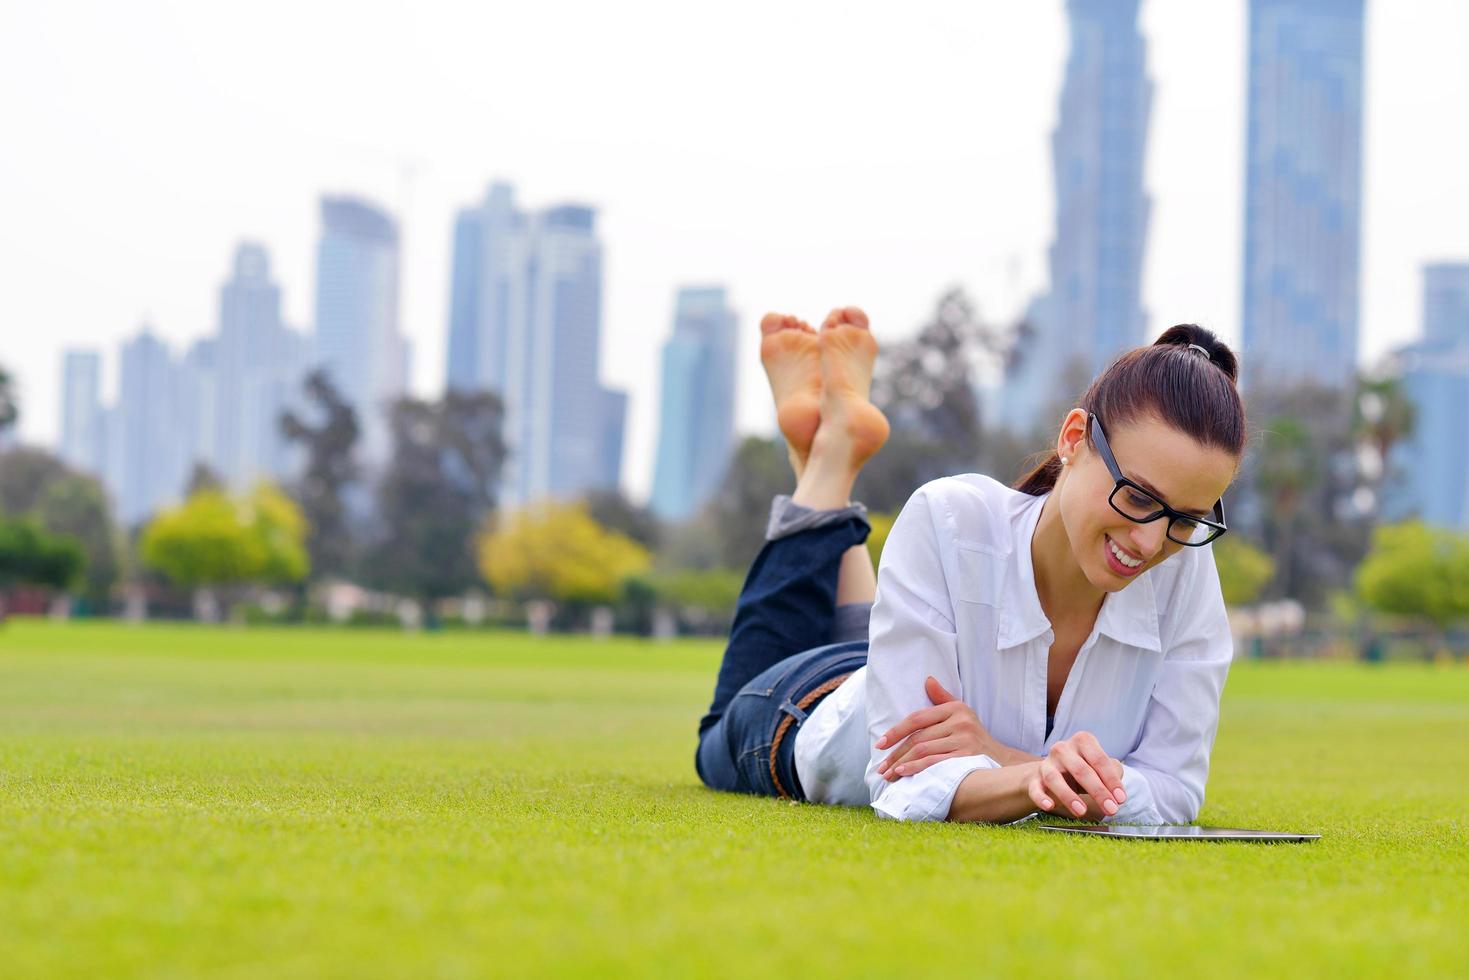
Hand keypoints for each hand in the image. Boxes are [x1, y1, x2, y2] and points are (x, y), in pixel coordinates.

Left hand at [874, 676, 990, 780]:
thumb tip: (928, 680)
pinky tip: (903, 774)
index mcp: (955, 708)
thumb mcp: (962, 714)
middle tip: (881, 767)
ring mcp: (965, 739)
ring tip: (888, 774)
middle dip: (896, 754)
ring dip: (902, 764)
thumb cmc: (975, 738)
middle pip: (918, 738)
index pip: (917, 719)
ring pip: (924, 751)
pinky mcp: (967, 757)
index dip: (896, 731)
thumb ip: (943, 699)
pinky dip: (916, 769)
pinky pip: (935, 763)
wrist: (1003, 761)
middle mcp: (961, 721)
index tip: (880, 744)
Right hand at [1025, 731, 1126, 817]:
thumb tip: (1116, 790)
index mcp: (1082, 741)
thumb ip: (1113, 772)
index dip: (1112, 780)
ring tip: (1081, 811)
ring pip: (1055, 778)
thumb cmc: (1083, 769)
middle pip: (1080, 770)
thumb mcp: (1099, 766)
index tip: (1121, 799)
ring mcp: (1046, 763)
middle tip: (1111, 809)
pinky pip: (1035, 788)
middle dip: (1098, 791)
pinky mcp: (1034, 779)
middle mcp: (1062, 748)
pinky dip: (1041, 798)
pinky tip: (1049, 806)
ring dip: (1068, 796)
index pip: (1099, 760)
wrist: (1053, 772)